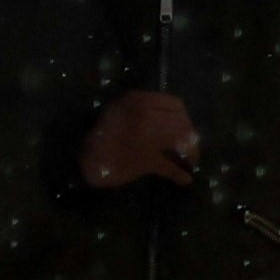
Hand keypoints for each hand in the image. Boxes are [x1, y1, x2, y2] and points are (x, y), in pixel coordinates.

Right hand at [81, 89, 199, 188]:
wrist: (87, 157)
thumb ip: (145, 108)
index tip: (187, 128)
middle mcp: (144, 115)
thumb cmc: (105, 134)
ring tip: (191, 161)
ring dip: (191, 154)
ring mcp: (145, 137)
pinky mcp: (144, 159)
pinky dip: (179, 174)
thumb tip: (176, 118)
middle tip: (192, 149)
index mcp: (138, 100)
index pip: (176, 104)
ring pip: (181, 142)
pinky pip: (169, 166)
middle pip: (182, 123)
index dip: (186, 118)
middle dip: (192, 138)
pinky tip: (185, 179)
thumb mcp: (122, 110)